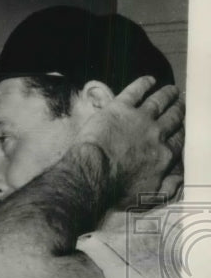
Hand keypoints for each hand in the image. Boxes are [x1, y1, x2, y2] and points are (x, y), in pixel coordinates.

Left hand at [76, 76, 184, 204]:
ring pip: (158, 101)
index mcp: (164, 154)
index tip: (183, 127)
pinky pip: (135, 91)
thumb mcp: (149, 197)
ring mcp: (139, 118)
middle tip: (182, 103)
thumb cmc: (117, 190)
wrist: (93, 175)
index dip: (181, 132)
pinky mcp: (119, 108)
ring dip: (167, 94)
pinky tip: (149, 79)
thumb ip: (169, 188)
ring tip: (172, 90)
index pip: (178, 140)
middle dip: (179, 110)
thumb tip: (181, 180)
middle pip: (172, 118)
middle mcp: (157, 133)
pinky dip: (143, 83)